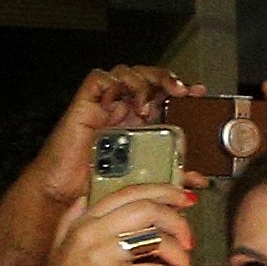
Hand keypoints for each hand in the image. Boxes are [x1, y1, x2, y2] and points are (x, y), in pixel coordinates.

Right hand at [28, 66, 192, 206]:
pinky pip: (99, 79)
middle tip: (180, 91)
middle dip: (166, 78)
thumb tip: (200, 180)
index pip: (163, 93)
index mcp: (140, 122)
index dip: (180, 87)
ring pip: (125, 72)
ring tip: (146, 106)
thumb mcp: (147, 179)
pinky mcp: (84, 104)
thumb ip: (172, 176)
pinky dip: (113, 84)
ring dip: (141, 83)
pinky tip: (120, 103)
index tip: (198, 92)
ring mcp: (105, 105)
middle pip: (147, 76)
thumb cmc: (100, 184)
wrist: (66, 193)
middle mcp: (124, 109)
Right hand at [32, 177, 202, 265]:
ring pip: (159, 240)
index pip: (128, 193)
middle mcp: (91, 233)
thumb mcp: (60, 252)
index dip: (162, 192)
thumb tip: (84, 199)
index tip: (185, 199)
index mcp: (83, 223)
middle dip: (178, 222)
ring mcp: (102, 256)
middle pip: (148, 209)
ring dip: (181, 258)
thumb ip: (70, 223)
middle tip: (190, 241)